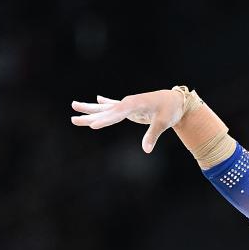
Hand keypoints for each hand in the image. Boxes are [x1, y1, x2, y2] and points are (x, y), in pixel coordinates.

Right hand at [70, 90, 185, 152]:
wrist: (175, 101)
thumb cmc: (169, 110)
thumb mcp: (163, 123)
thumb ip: (152, 136)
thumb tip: (146, 150)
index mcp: (134, 104)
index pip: (116, 114)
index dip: (104, 120)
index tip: (92, 126)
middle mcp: (127, 103)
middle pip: (104, 111)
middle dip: (88, 115)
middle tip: (72, 119)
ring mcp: (127, 104)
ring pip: (105, 108)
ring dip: (90, 108)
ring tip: (74, 106)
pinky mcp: (130, 107)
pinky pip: (114, 106)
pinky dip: (105, 103)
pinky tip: (97, 99)